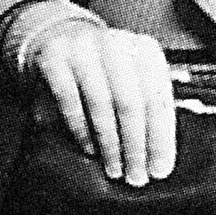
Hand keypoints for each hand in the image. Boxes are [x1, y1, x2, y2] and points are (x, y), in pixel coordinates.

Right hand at [22, 16, 179, 184]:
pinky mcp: (54, 57)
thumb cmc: (103, 70)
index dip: (161, 138)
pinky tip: (90, 149)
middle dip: (135, 145)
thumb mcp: (133, 78)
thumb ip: (147, 107)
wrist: (60, 39)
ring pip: (102, 103)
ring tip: (114, 168)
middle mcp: (116, 44)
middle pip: (132, 102)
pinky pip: (69, 99)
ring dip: (109, 143)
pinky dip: (81, 129)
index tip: (159, 169)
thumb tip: (159, 157)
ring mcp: (83, 48)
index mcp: (144, 50)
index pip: (159, 98)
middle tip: (136, 175)